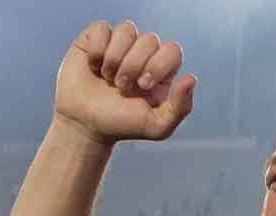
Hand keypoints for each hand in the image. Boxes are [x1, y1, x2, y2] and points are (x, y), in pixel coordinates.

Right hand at [54, 20, 197, 145]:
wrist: (83, 126)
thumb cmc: (120, 126)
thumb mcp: (156, 126)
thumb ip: (180, 108)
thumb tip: (191, 78)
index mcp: (161, 70)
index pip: (172, 50)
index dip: (158, 65)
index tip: (143, 86)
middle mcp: (142, 53)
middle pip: (150, 40)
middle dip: (133, 67)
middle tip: (121, 88)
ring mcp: (119, 44)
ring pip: (127, 30)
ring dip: (114, 59)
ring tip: (107, 79)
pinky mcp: (95, 39)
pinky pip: (102, 28)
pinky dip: (97, 51)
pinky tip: (93, 67)